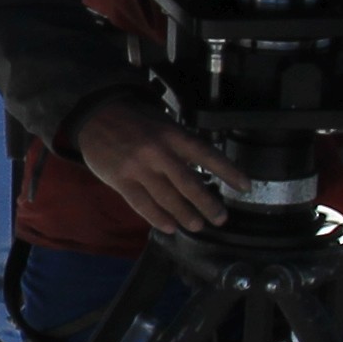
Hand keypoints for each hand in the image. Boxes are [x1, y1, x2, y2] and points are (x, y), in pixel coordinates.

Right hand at [74, 102, 248, 235]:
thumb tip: (204, 173)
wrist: (96, 114)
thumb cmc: (136, 121)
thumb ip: (181, 146)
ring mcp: (138, 168)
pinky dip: (157, 218)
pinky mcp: (120, 180)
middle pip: (189, 184)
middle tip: (220, 218)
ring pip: (167, 198)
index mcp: (173, 135)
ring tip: (196, 225)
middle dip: (207, 204)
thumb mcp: (164, 124)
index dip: (229, 172)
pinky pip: (142, 204)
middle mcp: (158, 152)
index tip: (245, 186)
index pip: (207, 155)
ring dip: (185, 215)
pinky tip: (168, 226)